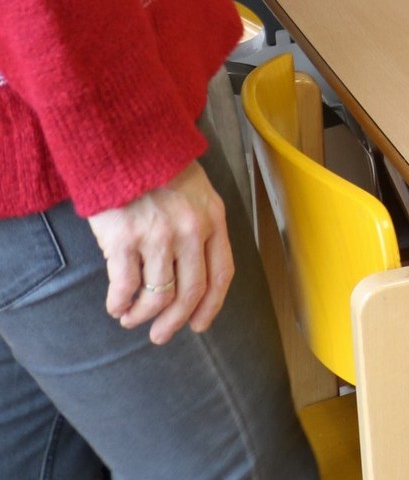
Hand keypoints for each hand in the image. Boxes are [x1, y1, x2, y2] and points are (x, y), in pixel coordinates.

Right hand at [86, 161, 232, 345]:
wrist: (127, 143)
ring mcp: (158, 236)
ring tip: (131, 319)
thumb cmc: (160, 169)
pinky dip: (119, 303)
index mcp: (214, 219)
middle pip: (190, 292)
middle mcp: (190, 231)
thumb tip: (195, 271)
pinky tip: (115, 305)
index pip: (221, 274)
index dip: (211, 306)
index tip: (199, 325)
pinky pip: (124, 287)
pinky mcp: (123, 239)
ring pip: (157, 295)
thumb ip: (201, 227)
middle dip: (175, 321)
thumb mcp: (198, 192)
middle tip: (160, 336)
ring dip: (142, 315)